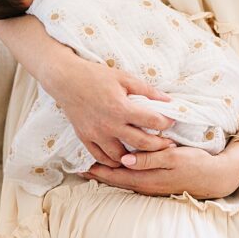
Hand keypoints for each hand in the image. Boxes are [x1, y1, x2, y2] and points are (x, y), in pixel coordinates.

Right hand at [45, 54, 176, 166]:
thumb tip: (168, 100)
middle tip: (169, 144)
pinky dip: (115, 161)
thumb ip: (147, 90)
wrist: (66, 81)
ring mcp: (96, 135)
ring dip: (137, 158)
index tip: (172, 122)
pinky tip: (124, 158)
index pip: (152, 121)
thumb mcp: (124, 78)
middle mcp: (109, 125)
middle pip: (141, 143)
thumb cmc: (96, 76)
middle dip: (159, 145)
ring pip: (122, 156)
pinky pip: (102, 158)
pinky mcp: (85, 139)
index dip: (166, 123)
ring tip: (148, 154)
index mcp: (121, 108)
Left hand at [80, 145, 238, 199]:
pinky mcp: (160, 183)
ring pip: (126, 181)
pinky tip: (122, 171)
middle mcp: (147, 185)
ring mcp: (154, 186)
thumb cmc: (195, 163)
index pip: (118, 175)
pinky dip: (124, 176)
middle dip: (101, 175)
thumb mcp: (173, 157)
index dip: (101, 171)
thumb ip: (148, 158)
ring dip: (111, 175)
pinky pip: (135, 181)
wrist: (215, 176)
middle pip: (119, 180)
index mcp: (148, 178)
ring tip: (97, 170)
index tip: (85, 166)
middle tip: (83, 171)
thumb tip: (125, 160)